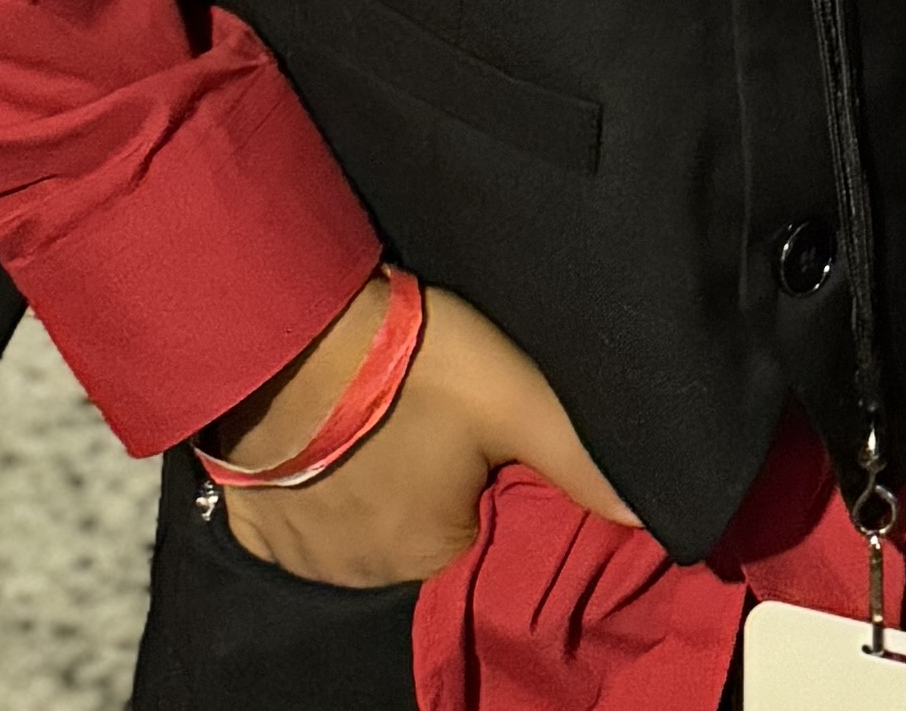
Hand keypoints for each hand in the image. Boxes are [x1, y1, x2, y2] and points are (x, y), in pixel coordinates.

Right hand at [211, 273, 636, 586]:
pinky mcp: (253, 528)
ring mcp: (304, 558)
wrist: (284, 329)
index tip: (473, 436)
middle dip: (423, 482)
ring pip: (354, 523)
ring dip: (366, 483)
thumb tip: (652, 519)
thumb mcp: (512, 396)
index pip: (477, 530)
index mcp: (434, 555)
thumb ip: (580, 458)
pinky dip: (307, 488)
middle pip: (415, 527)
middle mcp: (368, 575)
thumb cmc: (407, 362)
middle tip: (421, 412)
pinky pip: (293, 520)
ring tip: (373, 416)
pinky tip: (317, 438)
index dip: (481, 480)